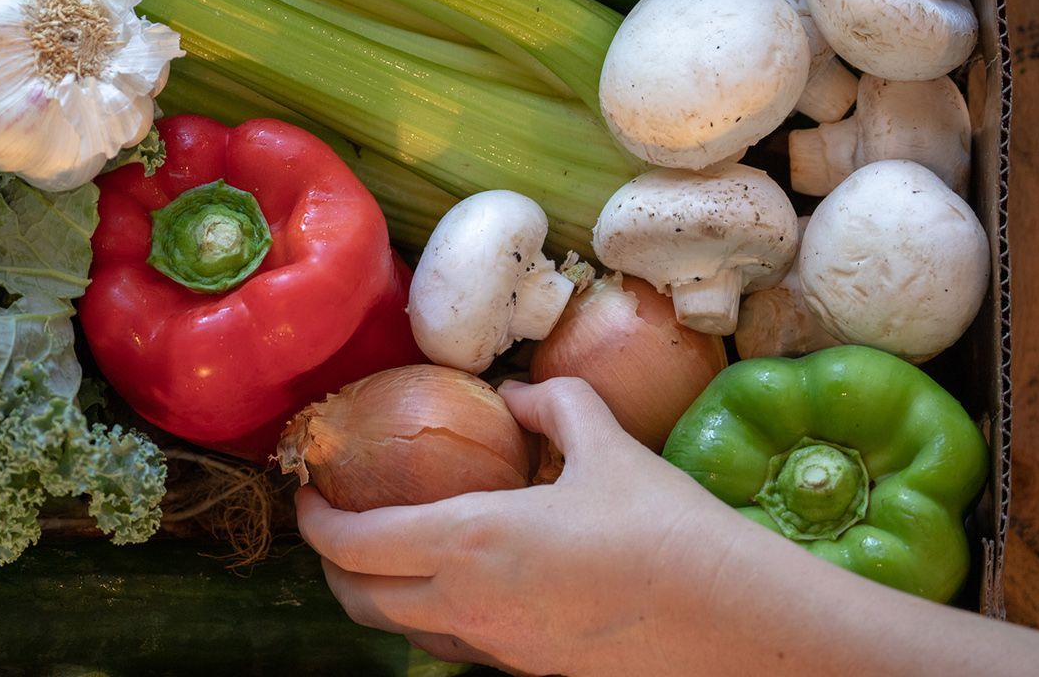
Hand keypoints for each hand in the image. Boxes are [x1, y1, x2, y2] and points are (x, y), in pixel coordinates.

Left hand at [293, 377, 753, 675]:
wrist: (731, 624)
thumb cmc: (664, 529)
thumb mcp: (605, 444)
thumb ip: (553, 404)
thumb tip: (518, 390)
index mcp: (470, 542)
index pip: (354, 544)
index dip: (315, 521)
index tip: (308, 491)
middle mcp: (467, 606)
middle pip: (360, 601)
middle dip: (332, 564)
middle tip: (337, 522)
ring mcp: (496, 649)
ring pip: (403, 632)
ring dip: (377, 594)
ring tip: (389, 550)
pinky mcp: (529, 672)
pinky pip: (453, 647)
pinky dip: (431, 615)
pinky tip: (461, 580)